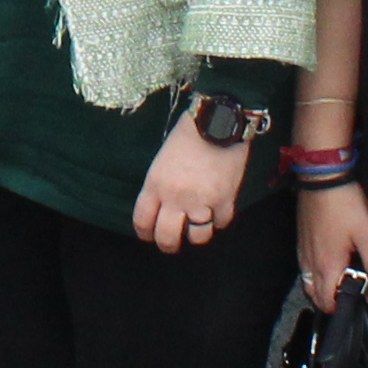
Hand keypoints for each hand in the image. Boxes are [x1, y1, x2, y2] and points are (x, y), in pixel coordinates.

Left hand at [131, 116, 244, 254]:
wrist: (217, 122)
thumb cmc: (187, 135)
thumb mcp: (162, 160)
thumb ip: (160, 185)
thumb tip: (163, 207)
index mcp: (155, 185)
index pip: (142, 221)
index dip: (145, 233)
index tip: (149, 236)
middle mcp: (175, 198)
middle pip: (167, 237)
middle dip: (168, 245)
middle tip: (172, 245)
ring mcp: (201, 201)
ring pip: (197, 237)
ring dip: (196, 236)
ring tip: (197, 230)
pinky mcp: (225, 200)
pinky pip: (221, 223)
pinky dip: (219, 220)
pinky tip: (217, 214)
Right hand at [294, 174, 367, 309]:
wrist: (322, 178)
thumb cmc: (346, 206)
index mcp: (328, 266)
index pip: (328, 302)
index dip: (342, 308)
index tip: (360, 300)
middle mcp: (311, 264)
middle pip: (315, 297)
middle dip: (332, 301)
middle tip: (352, 292)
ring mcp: (303, 253)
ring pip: (308, 283)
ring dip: (322, 289)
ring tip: (341, 280)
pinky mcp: (300, 242)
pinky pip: (304, 269)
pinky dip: (315, 275)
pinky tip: (329, 264)